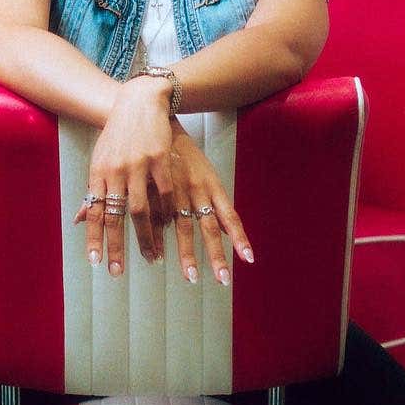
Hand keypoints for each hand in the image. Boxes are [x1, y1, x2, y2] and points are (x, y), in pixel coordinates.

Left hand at [73, 78, 175, 274]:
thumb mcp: (100, 159)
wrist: (139, 101)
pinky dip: (166, 213)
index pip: (94, 211)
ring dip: (145, 236)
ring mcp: (138, 165)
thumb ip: (93, 191)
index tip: (96, 262)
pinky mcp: (159, 158)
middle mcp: (116, 170)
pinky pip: (164, 193)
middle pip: (116, 215)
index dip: (95, 238)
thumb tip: (78, 220)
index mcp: (99, 172)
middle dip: (116, 246)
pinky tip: (169, 229)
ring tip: (151, 257)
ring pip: (141, 208)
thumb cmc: (117, 134)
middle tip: (117, 271)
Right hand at [167, 121, 253, 286]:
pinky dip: (158, 237)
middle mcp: (197, 189)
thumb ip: (216, 206)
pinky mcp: (154, 189)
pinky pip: (158, 217)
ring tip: (191, 276)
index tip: (249, 259)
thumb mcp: (205, 175)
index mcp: (212, 186)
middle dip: (216, 255)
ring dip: (187, 254)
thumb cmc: (184, 153)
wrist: (158, 125)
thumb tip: (226, 232)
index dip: (240, 238)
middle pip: (209, 227)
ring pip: (183, 227)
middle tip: (223, 279)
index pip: (230, 216)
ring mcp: (175, 190)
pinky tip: (158, 253)